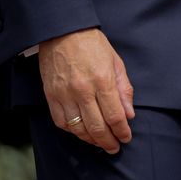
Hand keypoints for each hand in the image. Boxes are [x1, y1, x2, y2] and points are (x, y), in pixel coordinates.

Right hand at [38, 27, 135, 153]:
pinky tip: (82, 133)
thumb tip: (129, 114)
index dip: (122, 131)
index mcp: (102, 80)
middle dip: (108, 141)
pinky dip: (72, 131)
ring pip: (78, 128)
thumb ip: (124, 90)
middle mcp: (83, 90)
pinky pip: (61, 121)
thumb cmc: (93, 45)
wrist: (63, 32)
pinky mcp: (51, 96)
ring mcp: (64, 94)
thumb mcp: (116, 62)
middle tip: (114, 148)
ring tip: (100, 143)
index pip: (114, 115)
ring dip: (91, 140)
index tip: (126, 138)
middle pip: (97, 126)